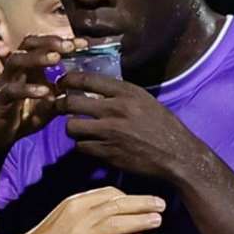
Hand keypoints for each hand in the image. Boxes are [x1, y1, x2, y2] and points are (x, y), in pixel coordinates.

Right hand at [0, 35, 87, 153]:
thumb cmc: (21, 118)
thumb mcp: (46, 106)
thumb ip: (60, 95)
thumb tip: (81, 87)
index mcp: (27, 69)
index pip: (42, 46)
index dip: (62, 42)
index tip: (83, 43)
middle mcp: (14, 71)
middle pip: (27, 45)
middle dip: (49, 42)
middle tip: (69, 45)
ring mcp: (4, 83)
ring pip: (16, 61)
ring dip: (37, 57)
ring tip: (56, 58)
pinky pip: (11, 90)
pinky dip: (28, 89)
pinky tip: (45, 92)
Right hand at [18, 187, 164, 233]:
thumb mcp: (62, 216)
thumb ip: (84, 212)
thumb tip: (108, 213)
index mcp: (75, 203)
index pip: (108, 193)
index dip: (128, 197)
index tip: (140, 202)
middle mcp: (81, 214)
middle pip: (118, 205)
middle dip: (142, 203)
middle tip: (161, 204)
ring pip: (119, 222)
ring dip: (141, 220)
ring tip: (158, 220)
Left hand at [58, 71, 205, 180]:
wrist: (176, 155)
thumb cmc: (163, 126)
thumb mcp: (145, 100)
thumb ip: (120, 94)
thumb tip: (95, 89)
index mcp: (126, 92)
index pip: (86, 79)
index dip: (67, 80)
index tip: (61, 83)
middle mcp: (115, 109)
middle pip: (71, 103)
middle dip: (59, 105)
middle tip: (58, 107)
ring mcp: (109, 132)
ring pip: (72, 127)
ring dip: (72, 128)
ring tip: (78, 129)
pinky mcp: (107, 152)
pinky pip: (81, 147)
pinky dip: (83, 146)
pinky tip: (91, 145)